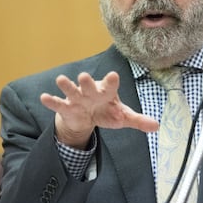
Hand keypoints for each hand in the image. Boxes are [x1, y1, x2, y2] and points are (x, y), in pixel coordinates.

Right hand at [41, 71, 158, 148]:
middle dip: (87, 82)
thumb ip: (138, 120)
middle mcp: (91, 92)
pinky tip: (44, 97)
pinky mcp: (66, 107)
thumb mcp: (123, 117)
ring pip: (72, 90)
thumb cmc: (107, 111)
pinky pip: (58, 103)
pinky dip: (51, 101)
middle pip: (89, 86)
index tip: (113, 76)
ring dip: (67, 86)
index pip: (110, 85)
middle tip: (84, 76)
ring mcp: (77, 98)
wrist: (88, 117)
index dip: (111, 81)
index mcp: (107, 92)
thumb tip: (157, 126)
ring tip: (61, 79)